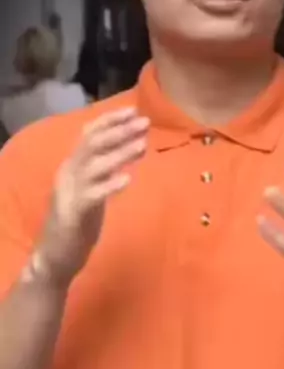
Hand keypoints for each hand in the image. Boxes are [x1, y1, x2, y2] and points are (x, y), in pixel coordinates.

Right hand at [35, 107, 148, 287]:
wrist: (55, 257)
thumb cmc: (78, 224)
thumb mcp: (92, 190)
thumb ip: (104, 170)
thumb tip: (129, 148)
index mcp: (72, 166)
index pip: (89, 135)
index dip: (110, 120)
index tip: (134, 111)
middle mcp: (68, 174)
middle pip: (92, 144)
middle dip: (119, 131)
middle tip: (144, 123)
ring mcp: (69, 193)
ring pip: (94, 165)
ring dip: (119, 153)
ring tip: (142, 144)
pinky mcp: (73, 214)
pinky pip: (92, 195)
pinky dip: (110, 185)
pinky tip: (128, 179)